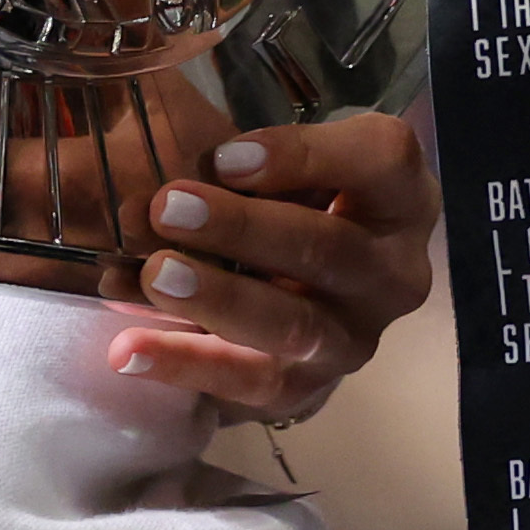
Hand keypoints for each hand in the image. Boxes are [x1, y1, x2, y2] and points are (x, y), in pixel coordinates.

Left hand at [117, 111, 434, 422]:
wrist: (302, 297)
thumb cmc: (288, 200)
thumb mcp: (283, 161)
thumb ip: (239, 153)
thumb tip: (149, 140)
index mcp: (399, 194)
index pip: (380, 159)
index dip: (304, 155)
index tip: (223, 155)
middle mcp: (394, 271)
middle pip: (327, 247)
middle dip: (243, 228)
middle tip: (167, 207)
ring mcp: (355, 338)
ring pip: (294, 324)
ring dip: (220, 298)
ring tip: (154, 276)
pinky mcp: (308, 389)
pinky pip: (250, 382)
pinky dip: (187, 365)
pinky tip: (129, 350)